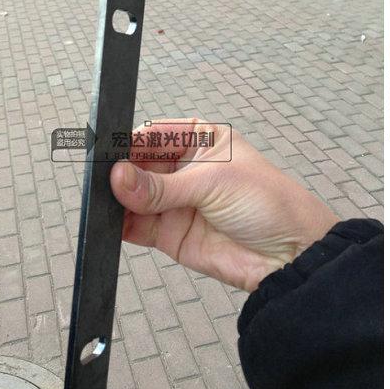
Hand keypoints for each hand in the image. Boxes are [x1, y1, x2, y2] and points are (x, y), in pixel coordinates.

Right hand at [110, 119, 339, 291]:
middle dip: (118, 173)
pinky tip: (108, 223)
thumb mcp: (214, 183)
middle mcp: (183, 168)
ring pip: (132, 196)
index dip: (129, 142)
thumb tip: (118, 178)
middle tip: (101, 181)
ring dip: (115, 200)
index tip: (108, 154)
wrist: (288, 255)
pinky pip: (135, 226)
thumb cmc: (267, 203)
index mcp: (200, 140)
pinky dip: (118, 225)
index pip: (153, 134)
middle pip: (136, 165)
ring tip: (103, 203)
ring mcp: (175, 201)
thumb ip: (162, 186)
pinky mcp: (169, 233)